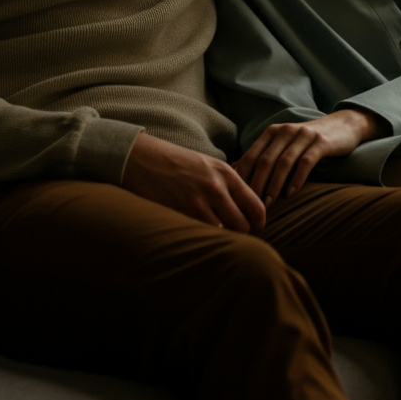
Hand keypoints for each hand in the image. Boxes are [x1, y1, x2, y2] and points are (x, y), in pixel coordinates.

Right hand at [122, 132, 265, 233]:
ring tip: (215, 237)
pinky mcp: (180, 214)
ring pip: (224, 236)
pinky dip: (203, 240)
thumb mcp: (209, 165)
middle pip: (244, 226)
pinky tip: (198, 236)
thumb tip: (248, 209)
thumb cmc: (177, 164)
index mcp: (227, 174)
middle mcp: (216, 187)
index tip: (252, 228)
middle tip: (233, 236)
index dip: (258, 223)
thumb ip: (229, 185)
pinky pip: (202, 236)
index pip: (257, 207)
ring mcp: (197, 202)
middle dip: (241, 235)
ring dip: (221, 240)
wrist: (142, 159)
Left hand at [234, 109, 386, 206]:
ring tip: (269, 204)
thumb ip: (265, 155)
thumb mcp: (285, 144)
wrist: (343, 125)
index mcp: (273, 131)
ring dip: (274, 185)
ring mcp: (304, 135)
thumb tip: (236, 172)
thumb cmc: (309, 141)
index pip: (251, 155)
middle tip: (252, 206)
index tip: (238, 198)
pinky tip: (292, 194)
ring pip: (284, 162)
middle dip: (256, 185)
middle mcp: (286, 131)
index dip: (243, 177)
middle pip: (265, 160)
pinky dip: (297, 179)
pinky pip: (306, 162)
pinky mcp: (321, 142)